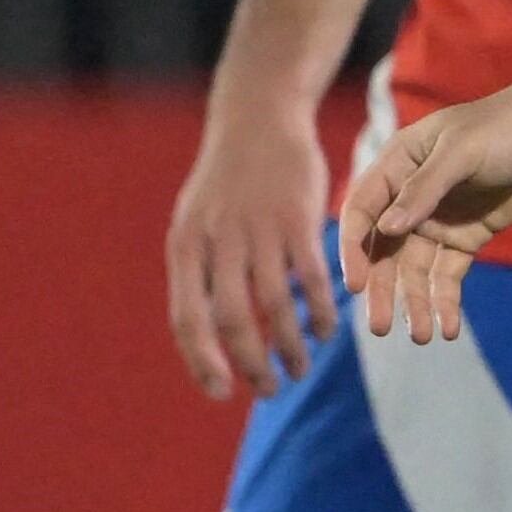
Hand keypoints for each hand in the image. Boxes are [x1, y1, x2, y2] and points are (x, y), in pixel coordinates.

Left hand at [166, 105, 341, 397]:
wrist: (259, 118)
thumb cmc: (228, 182)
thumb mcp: (197, 223)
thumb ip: (201, 274)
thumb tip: (208, 339)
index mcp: (186, 247)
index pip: (188, 320)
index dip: (203, 363)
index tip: (222, 393)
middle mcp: (219, 240)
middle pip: (233, 320)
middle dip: (253, 364)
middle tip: (269, 388)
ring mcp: (259, 227)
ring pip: (275, 305)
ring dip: (290, 346)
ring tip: (300, 368)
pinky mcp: (298, 217)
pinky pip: (310, 278)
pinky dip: (318, 312)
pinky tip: (325, 331)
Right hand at [336, 74, 511, 345]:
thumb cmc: (507, 126)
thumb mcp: (462, 152)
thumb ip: (424, 190)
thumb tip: (386, 228)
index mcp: (399, 164)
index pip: (363, 210)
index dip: (355, 248)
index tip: (355, 284)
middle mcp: (411, 196)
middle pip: (386, 249)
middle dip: (383, 289)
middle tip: (381, 328)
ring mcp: (439, 219)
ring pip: (416, 269)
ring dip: (415, 303)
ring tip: (423, 336)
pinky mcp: (468, 237)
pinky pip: (448, 275)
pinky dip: (446, 301)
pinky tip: (449, 328)